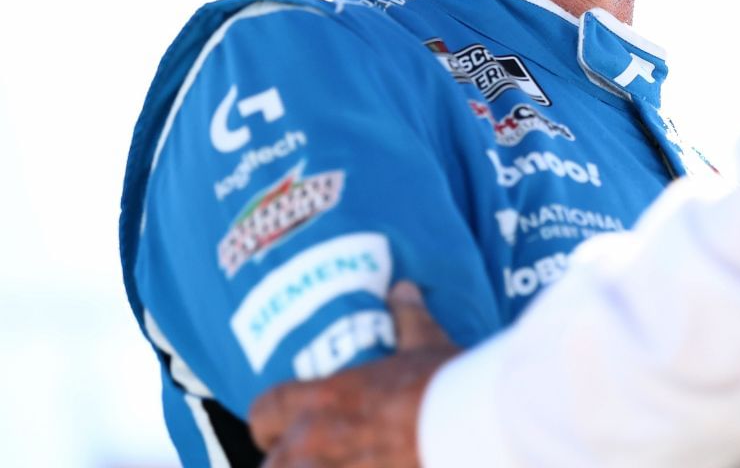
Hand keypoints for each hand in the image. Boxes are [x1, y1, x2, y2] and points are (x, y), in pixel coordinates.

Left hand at [252, 280, 462, 466]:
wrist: (476, 422)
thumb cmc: (446, 384)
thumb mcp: (426, 345)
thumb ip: (407, 319)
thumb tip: (403, 290)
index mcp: (325, 398)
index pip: (264, 411)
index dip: (268, 423)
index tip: (281, 430)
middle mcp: (316, 441)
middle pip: (272, 465)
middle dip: (290, 464)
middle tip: (321, 461)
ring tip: (344, 467)